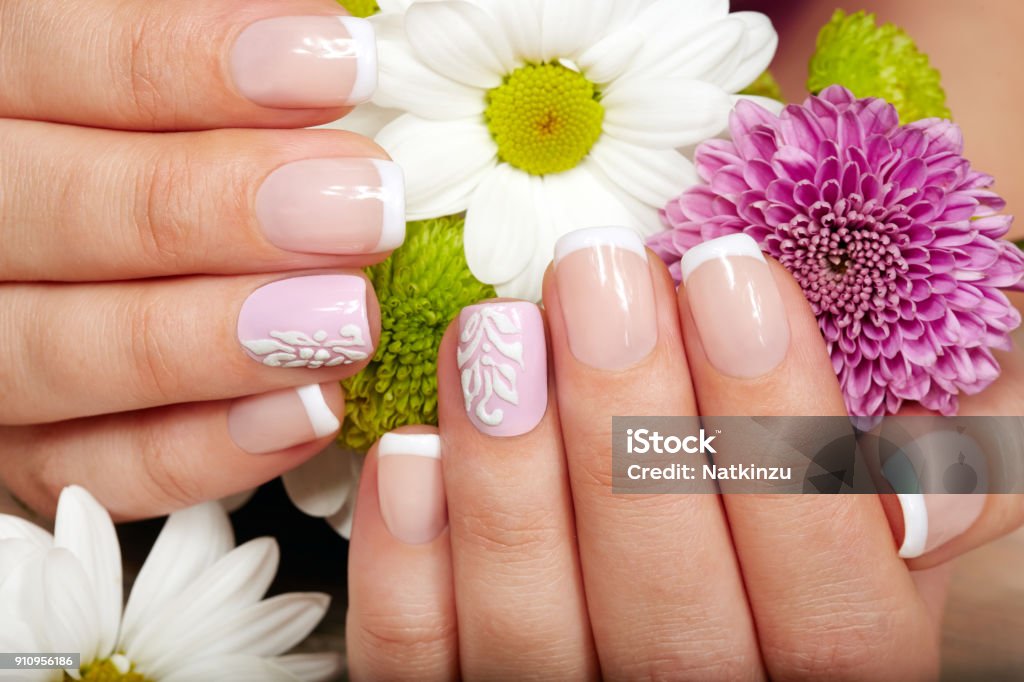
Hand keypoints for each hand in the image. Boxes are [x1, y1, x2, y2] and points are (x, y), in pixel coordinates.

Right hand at [0, 0, 399, 519]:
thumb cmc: (146, 134)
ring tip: (348, 321)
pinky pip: (88, 467)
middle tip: (364, 209)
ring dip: (211, 341)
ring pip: (61, 349)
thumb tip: (334, 28)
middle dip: (215, 210)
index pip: (52, 53)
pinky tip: (311, 411)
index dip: (188, 63)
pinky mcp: (17, 443)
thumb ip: (191, 35)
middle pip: (55, 209)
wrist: (103, 230)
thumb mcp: (131, 53)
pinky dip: (200, 452)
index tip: (338, 62)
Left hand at [344, 228, 1022, 679]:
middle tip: (595, 275)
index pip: (829, 598)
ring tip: (495, 330)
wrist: (666, 651)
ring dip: (508, 477)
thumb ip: (916, 492)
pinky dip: (408, 567)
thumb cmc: (784, 580)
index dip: (777, 432)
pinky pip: (419, 668)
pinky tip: (410, 452)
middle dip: (627, 429)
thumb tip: (940, 447)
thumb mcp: (876, 544)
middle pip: (670, 618)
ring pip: (533, 639)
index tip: (730, 275)